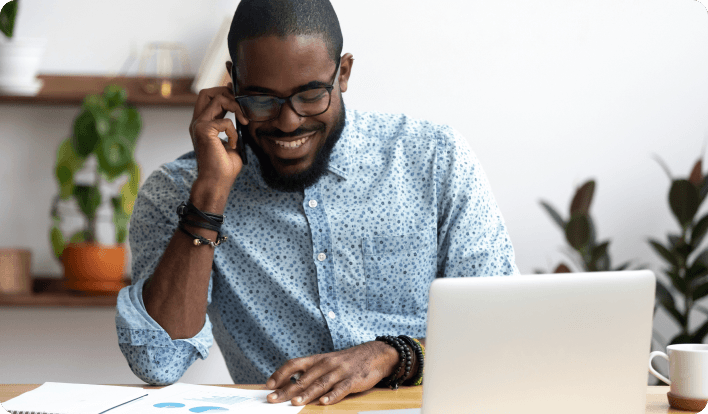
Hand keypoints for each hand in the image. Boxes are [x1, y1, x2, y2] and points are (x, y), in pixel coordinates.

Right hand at [188, 84, 248, 193]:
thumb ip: (234, 129)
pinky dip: (234, 132)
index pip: (208, 98)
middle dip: (226, 92)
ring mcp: (198, 125)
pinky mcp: (203, 130)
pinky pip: (226, 121)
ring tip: (244, 122)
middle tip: (241, 104)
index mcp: (203, 124)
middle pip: (207, 92)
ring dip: (235, 106)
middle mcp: (198, 122)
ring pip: (216, 98)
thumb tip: (244, 117)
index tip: (239, 96)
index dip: (223, 92)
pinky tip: (233, 145)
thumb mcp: (232, 143)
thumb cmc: (224, 168)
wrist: (216, 183)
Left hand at [265, 341, 399, 405]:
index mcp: (317, 359)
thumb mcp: (327, 362)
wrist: (374, 354)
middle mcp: (326, 364)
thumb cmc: (346, 361)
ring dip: (307, 394)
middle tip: (273, 399)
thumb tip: (289, 385)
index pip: (294, 364)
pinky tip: (324, 402)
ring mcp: (340, 372)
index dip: (280, 374)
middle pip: (303, 378)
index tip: (269, 385)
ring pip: (320, 384)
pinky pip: (341, 389)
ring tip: (295, 402)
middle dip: (286, 390)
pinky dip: (332, 396)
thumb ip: (310, 372)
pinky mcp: (353, 380)